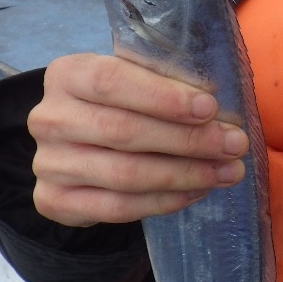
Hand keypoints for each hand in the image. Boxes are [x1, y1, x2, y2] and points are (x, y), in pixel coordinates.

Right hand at [28, 53, 249, 226]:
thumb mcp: (140, 77)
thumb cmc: (126, 100)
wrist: (82, 142)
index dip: (164, 97)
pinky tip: (198, 191)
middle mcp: (49, 117)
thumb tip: (216, 103)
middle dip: (188, 140)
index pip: (112, 82)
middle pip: (123, 132)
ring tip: (227, 172)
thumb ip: (167, 81)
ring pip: (125, 175)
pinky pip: (118, 208)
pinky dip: (164, 201)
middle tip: (234, 145)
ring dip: (185, 175)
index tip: (210, 108)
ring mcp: (48, 162)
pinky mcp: (54, 200)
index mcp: (68, 74)